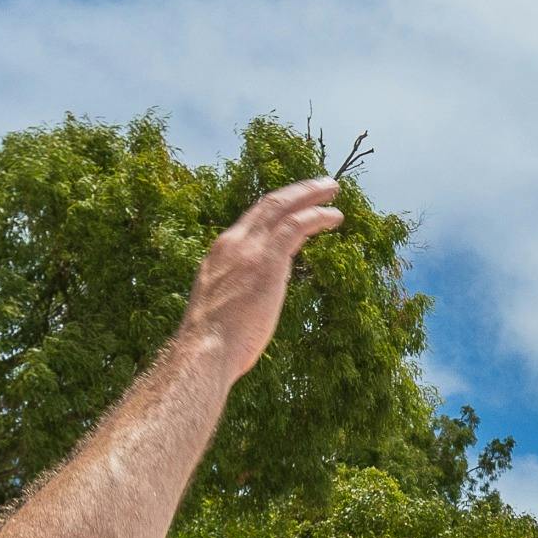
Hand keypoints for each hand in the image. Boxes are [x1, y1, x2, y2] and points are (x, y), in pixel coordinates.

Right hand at [178, 178, 348, 383]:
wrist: (204, 352)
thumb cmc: (213, 344)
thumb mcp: (223, 308)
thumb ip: (240, 293)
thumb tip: (260, 296)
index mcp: (220, 255)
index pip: (251, 221)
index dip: (275, 210)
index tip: (294, 206)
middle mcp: (232, 243)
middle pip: (267, 204)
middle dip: (296, 192)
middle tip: (321, 185)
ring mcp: (248, 249)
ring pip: (283, 206)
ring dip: (310, 195)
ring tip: (333, 190)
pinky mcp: (267, 260)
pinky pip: (296, 226)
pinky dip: (316, 216)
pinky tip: (333, 216)